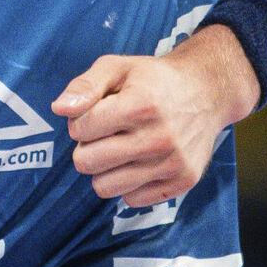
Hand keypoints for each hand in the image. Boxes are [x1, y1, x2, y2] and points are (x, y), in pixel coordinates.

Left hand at [53, 26, 257, 208]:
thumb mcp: (117, 67)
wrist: (206, 93)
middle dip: (87, 146)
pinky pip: (132, 200)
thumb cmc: (154, 79)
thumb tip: (60, 109)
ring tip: (119, 148)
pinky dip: (129, 184)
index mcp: (140, 105)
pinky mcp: (182, 182)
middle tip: (105, 133)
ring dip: (104, 169)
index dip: (81, 120)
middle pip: (87, 162)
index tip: (96, 112)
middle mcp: (158, 138)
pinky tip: (139, 161)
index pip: (81, 129)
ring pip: (105, 187)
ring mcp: (172, 164)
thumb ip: (85, 85)